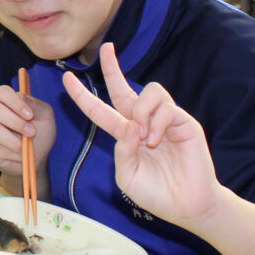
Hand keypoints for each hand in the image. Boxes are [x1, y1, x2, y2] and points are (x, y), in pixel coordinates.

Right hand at [0, 83, 56, 183]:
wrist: (38, 158)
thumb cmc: (41, 133)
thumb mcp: (45, 117)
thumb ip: (35, 105)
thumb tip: (20, 97)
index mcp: (7, 102)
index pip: (2, 92)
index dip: (14, 102)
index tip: (29, 115)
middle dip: (14, 121)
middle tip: (31, 132)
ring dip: (13, 140)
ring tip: (26, 146)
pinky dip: (13, 154)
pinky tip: (20, 155)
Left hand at [61, 43, 222, 228]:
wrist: (187, 206)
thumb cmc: (156, 194)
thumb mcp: (127, 177)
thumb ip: (122, 152)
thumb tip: (130, 125)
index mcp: (125, 136)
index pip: (100, 111)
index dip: (83, 95)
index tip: (67, 78)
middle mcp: (143, 123)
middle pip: (123, 88)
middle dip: (113, 67)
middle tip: (106, 48)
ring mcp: (164, 121)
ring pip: (148, 92)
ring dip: (141, 111)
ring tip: (145, 136)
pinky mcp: (184, 122)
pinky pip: (167, 107)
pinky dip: (158, 122)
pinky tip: (157, 139)